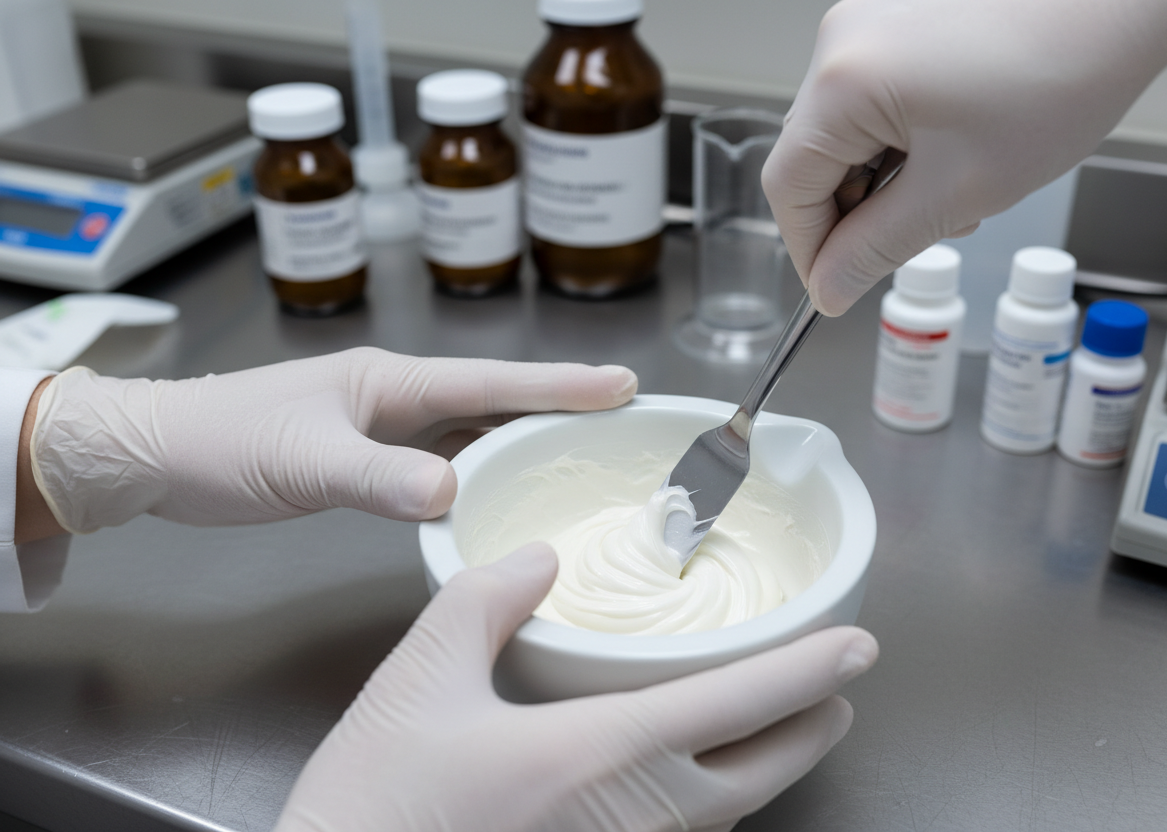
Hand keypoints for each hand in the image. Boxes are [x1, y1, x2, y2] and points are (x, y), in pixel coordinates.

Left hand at [29, 348, 636, 532]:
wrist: (155, 455)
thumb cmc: (221, 443)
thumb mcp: (302, 462)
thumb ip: (377, 478)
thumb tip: (452, 493)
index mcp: (389, 383)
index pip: (490, 381)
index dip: (558, 384)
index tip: (620, 385)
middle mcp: (395, 398)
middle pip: (496, 398)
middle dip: (560, 404)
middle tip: (626, 417)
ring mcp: (382, 427)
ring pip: (474, 429)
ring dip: (527, 436)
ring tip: (584, 449)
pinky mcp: (367, 458)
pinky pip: (444, 460)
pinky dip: (482, 470)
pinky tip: (503, 490)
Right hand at [276, 543, 878, 831]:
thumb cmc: (378, 806)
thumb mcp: (418, 681)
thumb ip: (484, 602)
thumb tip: (536, 561)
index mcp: (604, 755)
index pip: (739, 704)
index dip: (809, 671)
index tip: (858, 647)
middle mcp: (638, 818)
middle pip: (765, 772)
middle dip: (813, 724)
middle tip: (839, 688)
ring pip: (734, 814)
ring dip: (771, 765)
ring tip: (783, 724)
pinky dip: (719, 801)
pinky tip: (699, 779)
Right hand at [762, 0, 1166, 315]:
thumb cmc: (1061, 76)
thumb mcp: (960, 190)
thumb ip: (879, 247)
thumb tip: (831, 286)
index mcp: (841, 81)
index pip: (788, 187)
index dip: (811, 249)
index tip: (839, 287)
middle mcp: (840, 41)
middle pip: (814, 156)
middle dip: (857, 212)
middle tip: (915, 238)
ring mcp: (869, 22)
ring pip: (848, 129)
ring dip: (885, 176)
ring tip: (955, 188)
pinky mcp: (899, 17)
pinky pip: (875, 95)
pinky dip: (903, 136)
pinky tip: (956, 146)